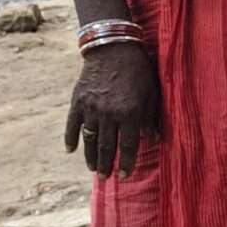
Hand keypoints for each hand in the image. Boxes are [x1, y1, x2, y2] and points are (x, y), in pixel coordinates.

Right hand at [63, 42, 159, 177]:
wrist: (113, 48)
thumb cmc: (139, 70)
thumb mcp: (152, 92)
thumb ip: (151, 117)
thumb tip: (155, 139)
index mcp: (131, 112)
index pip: (129, 144)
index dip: (128, 161)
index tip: (125, 175)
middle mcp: (109, 113)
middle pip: (108, 146)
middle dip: (107, 164)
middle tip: (106, 178)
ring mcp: (91, 108)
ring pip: (90, 139)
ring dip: (91, 156)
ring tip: (94, 168)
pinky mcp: (77, 101)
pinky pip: (72, 125)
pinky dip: (71, 138)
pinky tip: (71, 150)